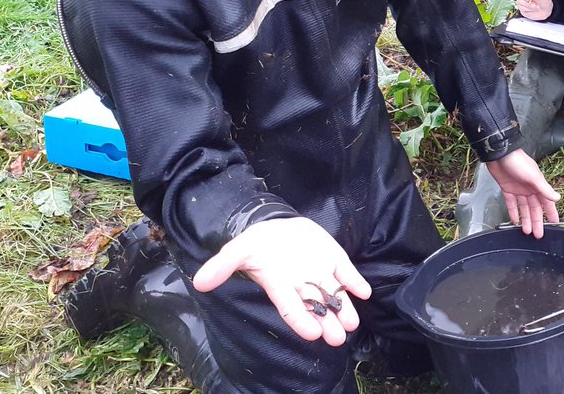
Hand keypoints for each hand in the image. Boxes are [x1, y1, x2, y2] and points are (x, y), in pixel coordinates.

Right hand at [193, 217, 370, 346]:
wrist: (276, 227)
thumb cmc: (257, 244)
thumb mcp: (238, 250)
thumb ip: (222, 266)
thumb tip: (199, 282)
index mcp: (280, 286)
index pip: (290, 309)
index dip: (301, 322)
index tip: (312, 335)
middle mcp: (302, 285)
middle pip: (316, 308)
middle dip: (327, 324)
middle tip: (337, 337)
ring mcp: (320, 272)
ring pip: (335, 295)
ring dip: (345, 308)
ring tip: (351, 322)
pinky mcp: (335, 259)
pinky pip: (348, 273)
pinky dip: (356, 282)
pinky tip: (363, 291)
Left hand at [485, 149, 560, 237]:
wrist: (499, 154)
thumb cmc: (518, 161)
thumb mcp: (533, 176)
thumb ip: (544, 189)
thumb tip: (557, 198)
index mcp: (538, 185)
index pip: (546, 202)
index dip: (550, 213)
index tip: (555, 223)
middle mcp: (529, 188)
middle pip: (534, 208)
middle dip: (537, 221)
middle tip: (538, 234)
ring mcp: (518, 189)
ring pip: (524, 208)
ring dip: (525, 219)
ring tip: (527, 231)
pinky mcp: (507, 189)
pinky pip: (511, 203)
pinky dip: (513, 212)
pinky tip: (514, 221)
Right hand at [515, 0, 552, 20]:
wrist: (546, 11)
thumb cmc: (544, 2)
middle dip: (527, 3)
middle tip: (535, 5)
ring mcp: (522, 4)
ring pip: (520, 5)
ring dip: (529, 7)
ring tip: (536, 7)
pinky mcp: (522, 10)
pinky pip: (522, 10)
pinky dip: (529, 10)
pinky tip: (533, 10)